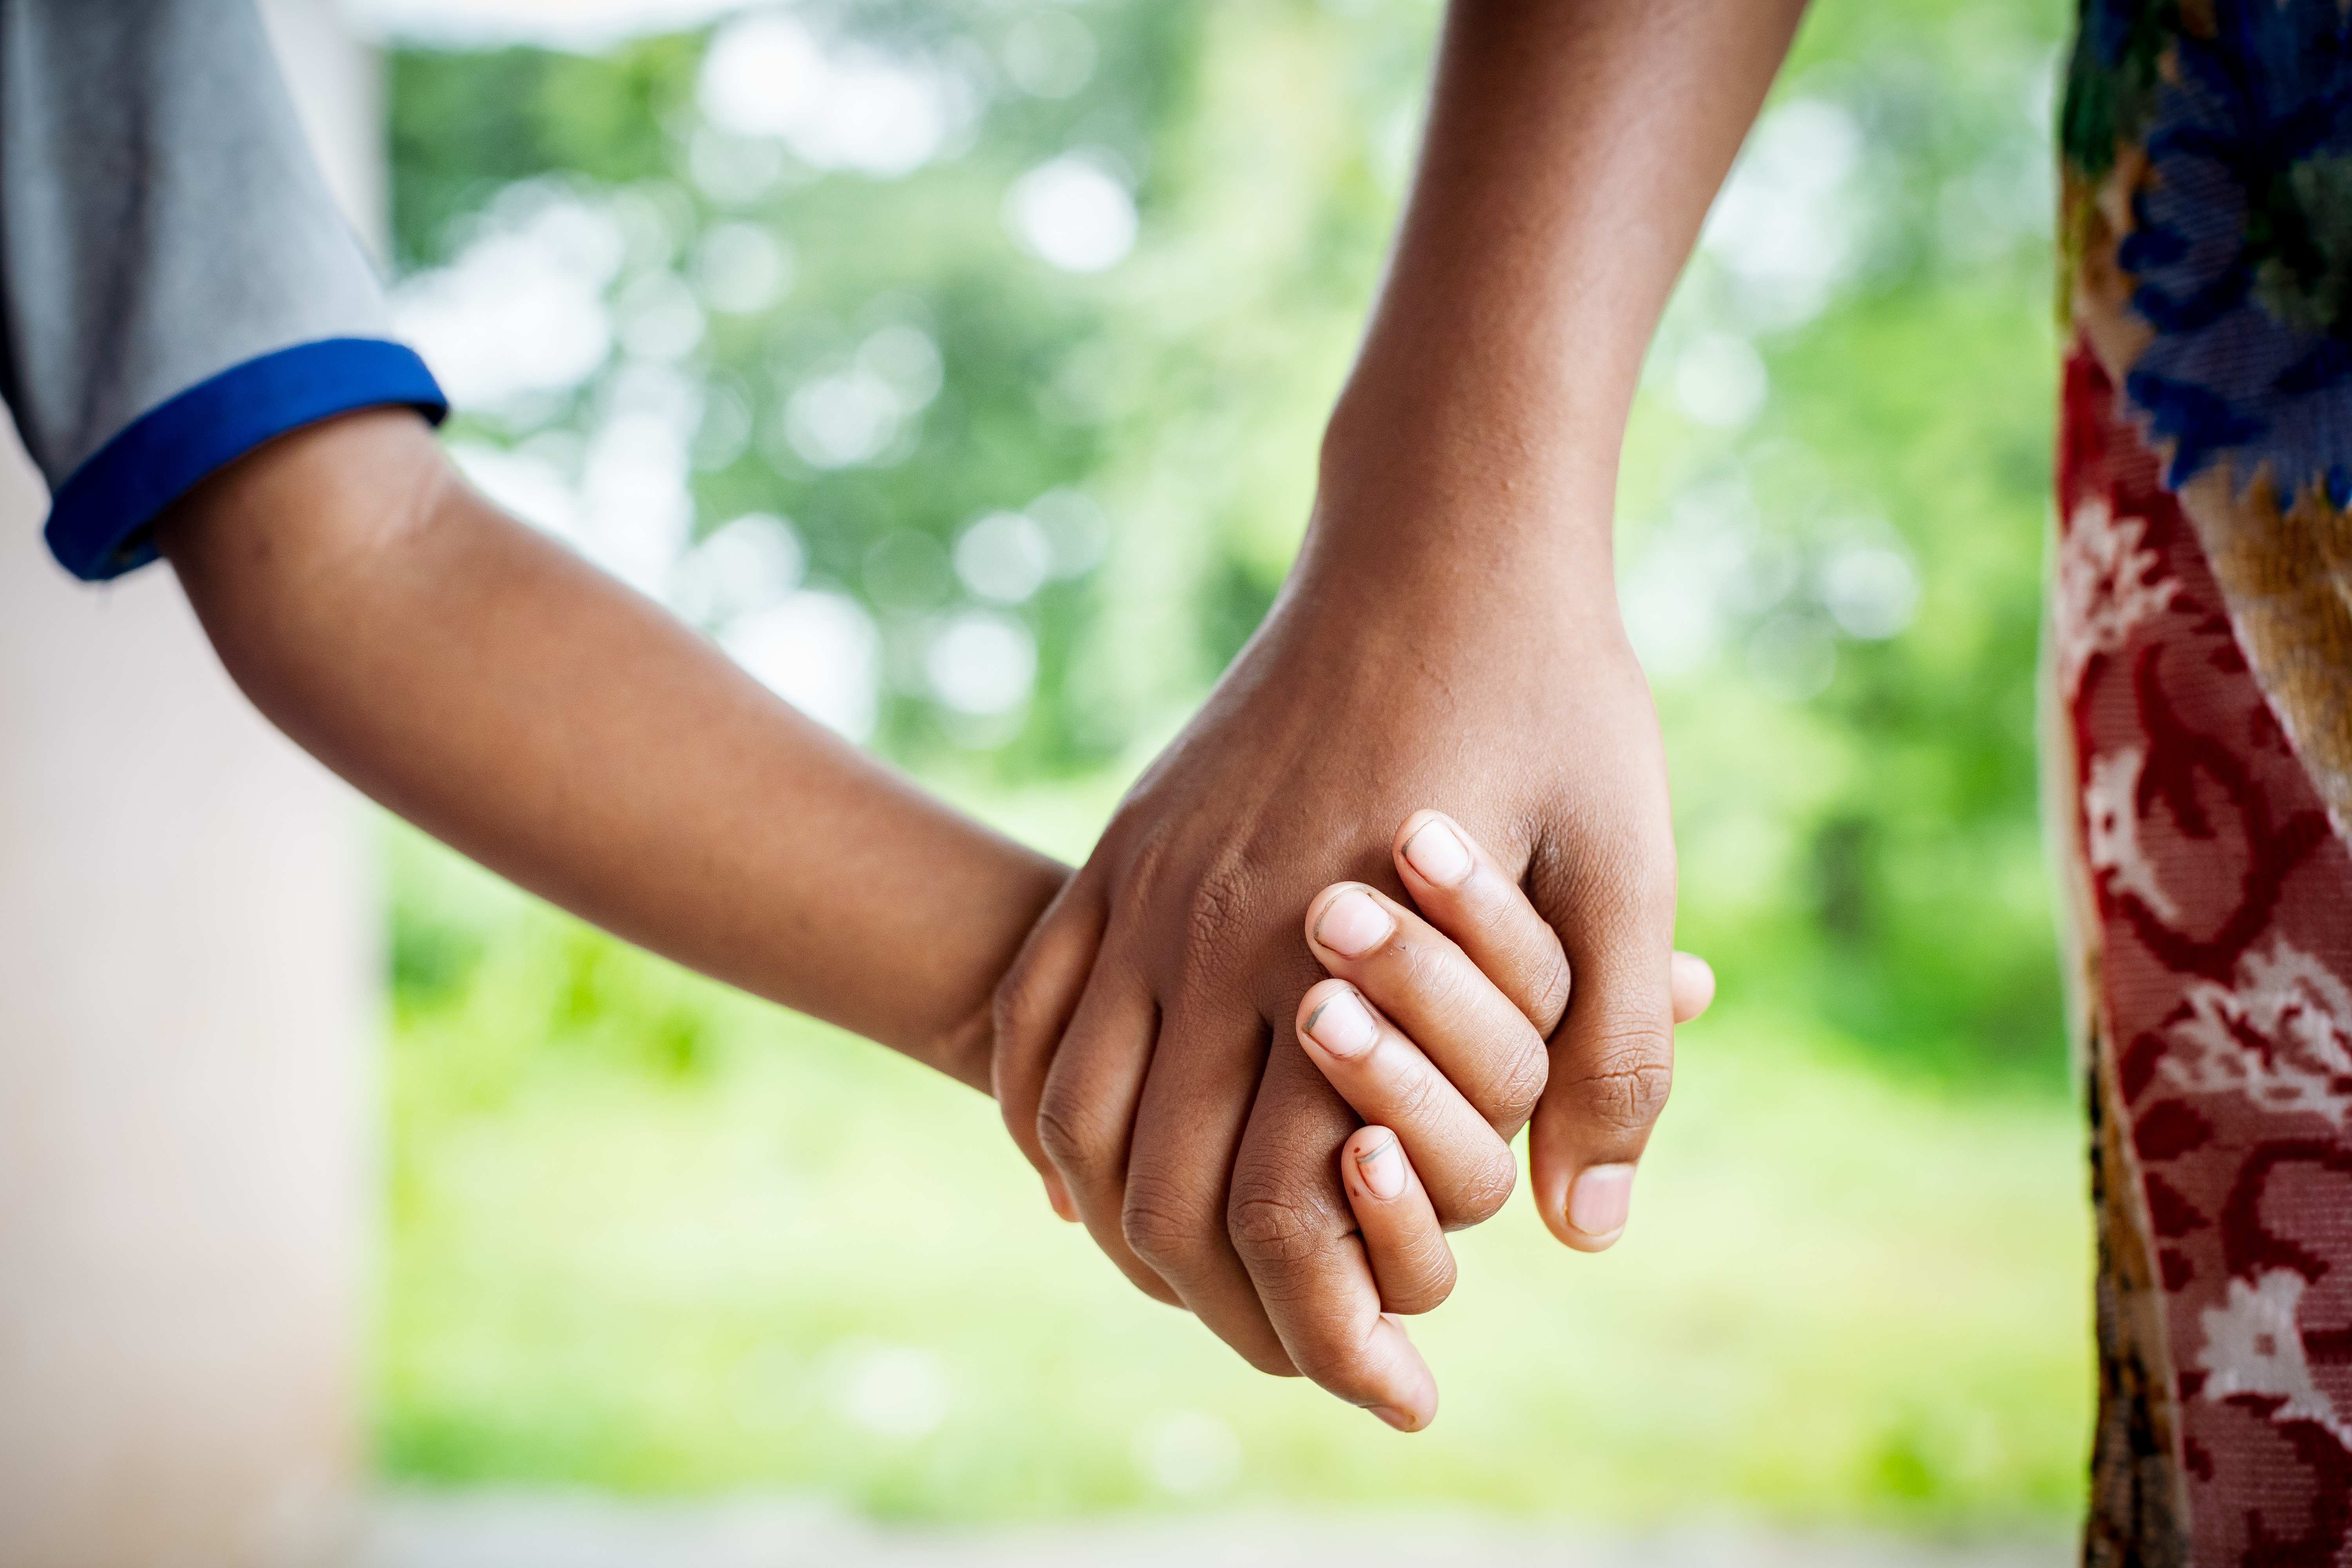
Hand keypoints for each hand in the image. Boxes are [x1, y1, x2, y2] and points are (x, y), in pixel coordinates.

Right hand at [992, 490, 1682, 1420]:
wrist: (1443, 534)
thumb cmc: (1553, 693)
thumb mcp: (1631, 866)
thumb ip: (1614, 1050)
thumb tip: (1588, 1229)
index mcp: (1332, 953)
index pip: (1285, 1208)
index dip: (1335, 1329)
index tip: (1399, 1393)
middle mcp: (1210, 930)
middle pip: (1160, 1193)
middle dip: (1225, 1310)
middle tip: (1304, 1361)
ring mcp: (1150, 881)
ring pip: (1075, 1119)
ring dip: (1123, 1229)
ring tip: (1197, 1292)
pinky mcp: (1128, 840)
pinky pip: (1038, 1013)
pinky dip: (1048, 1119)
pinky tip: (1082, 1175)